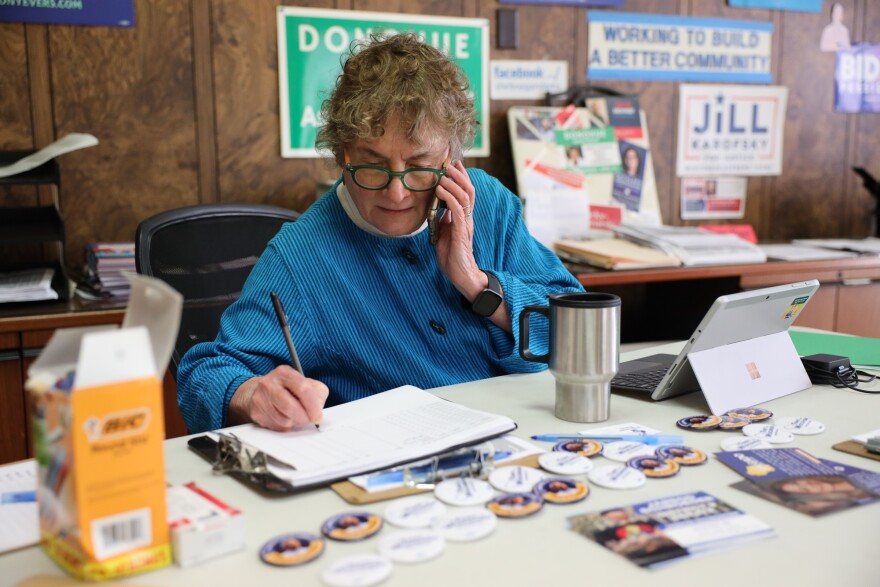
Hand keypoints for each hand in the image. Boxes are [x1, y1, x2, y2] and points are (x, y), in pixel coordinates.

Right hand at [229, 365, 328, 430]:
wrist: (260, 392)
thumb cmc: (287, 389)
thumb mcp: (306, 383)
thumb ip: (317, 393)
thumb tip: (318, 411)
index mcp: (284, 373)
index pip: (303, 388)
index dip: (313, 405)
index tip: (318, 415)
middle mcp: (269, 383)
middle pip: (290, 406)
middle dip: (304, 417)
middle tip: (309, 420)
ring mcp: (260, 399)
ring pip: (283, 420)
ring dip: (294, 422)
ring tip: (294, 415)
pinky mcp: (256, 413)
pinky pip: (276, 427)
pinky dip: (285, 426)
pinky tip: (284, 418)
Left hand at [433, 160, 483, 299]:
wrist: (461, 275)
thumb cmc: (452, 256)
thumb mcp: (445, 234)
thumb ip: (444, 221)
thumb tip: (439, 209)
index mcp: (464, 218)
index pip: (466, 193)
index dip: (462, 178)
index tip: (454, 164)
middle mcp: (467, 218)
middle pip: (468, 190)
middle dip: (459, 175)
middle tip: (449, 164)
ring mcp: (465, 224)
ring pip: (464, 197)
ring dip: (453, 183)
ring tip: (443, 174)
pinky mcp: (461, 232)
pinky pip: (458, 210)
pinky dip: (449, 197)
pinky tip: (440, 190)